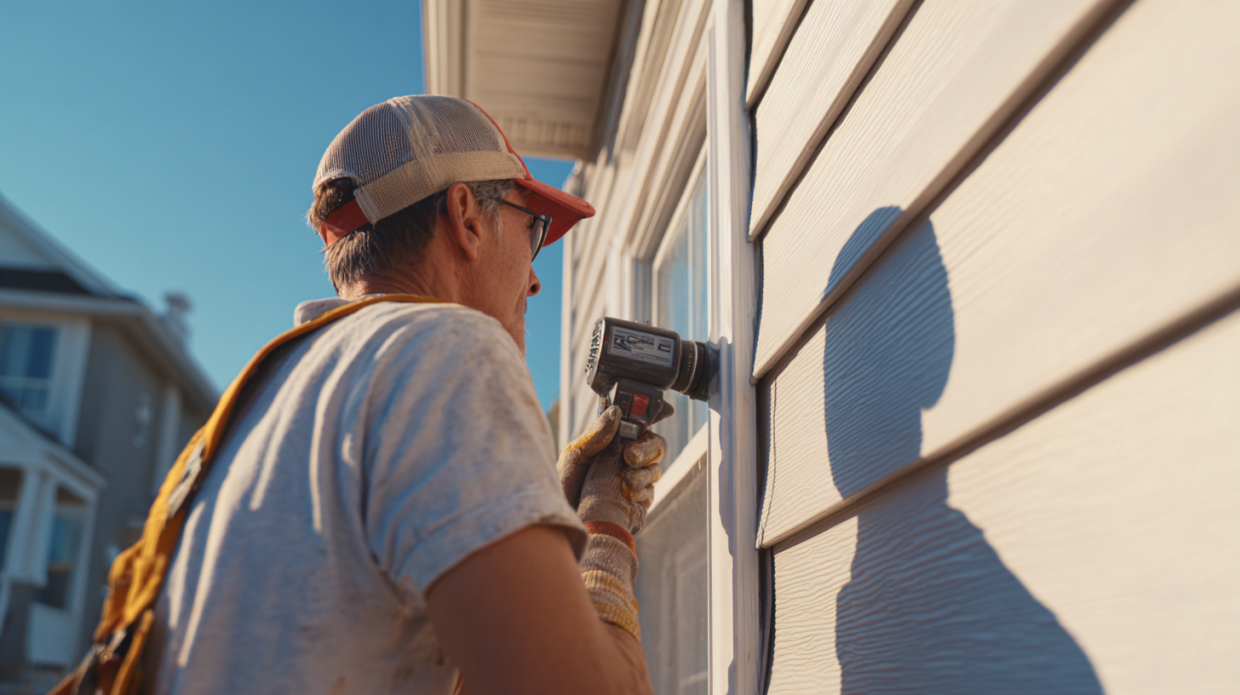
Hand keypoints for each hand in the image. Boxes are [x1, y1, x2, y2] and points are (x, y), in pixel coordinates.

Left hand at [557, 404, 672, 527]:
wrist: (566, 520)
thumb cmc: (565, 486)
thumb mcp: (575, 456)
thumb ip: (597, 435)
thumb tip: (616, 412)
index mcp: (613, 443)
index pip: (637, 424)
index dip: (652, 415)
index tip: (662, 412)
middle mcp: (627, 460)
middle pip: (655, 446)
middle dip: (647, 449)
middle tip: (630, 456)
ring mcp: (635, 480)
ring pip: (655, 470)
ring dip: (643, 474)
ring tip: (625, 481)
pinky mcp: (638, 502)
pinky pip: (650, 493)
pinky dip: (641, 492)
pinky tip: (627, 496)